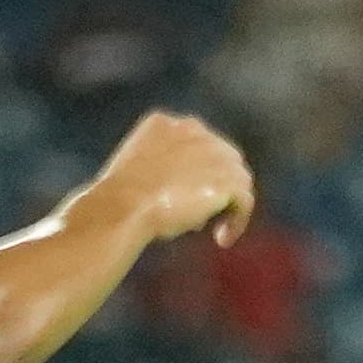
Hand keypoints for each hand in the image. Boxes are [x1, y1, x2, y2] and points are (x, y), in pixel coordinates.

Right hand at [95, 109, 256, 247]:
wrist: (123, 207)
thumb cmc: (119, 201)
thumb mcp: (135, 173)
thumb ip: (161, 171)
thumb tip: (187, 197)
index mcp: (164, 124)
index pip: (196, 142)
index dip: (198, 169)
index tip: (188, 194)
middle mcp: (193, 130)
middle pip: (223, 157)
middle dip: (218, 184)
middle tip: (206, 213)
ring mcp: (214, 152)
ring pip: (238, 178)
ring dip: (229, 203)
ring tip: (216, 229)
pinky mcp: (227, 179)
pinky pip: (244, 201)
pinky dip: (237, 221)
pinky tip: (222, 239)